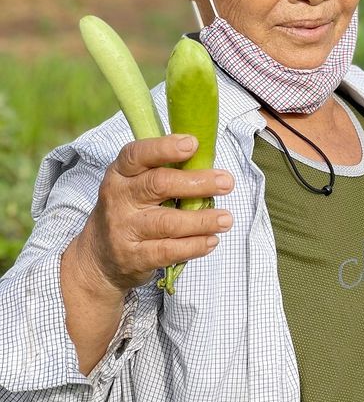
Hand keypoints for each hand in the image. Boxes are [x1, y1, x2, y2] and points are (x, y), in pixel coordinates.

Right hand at [75, 134, 233, 293]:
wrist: (98, 257)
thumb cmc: (129, 209)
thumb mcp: (134, 184)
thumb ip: (162, 170)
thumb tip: (206, 158)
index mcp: (120, 173)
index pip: (137, 154)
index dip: (165, 147)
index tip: (193, 143)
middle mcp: (119, 198)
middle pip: (158, 185)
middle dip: (197, 182)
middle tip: (227, 182)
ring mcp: (124, 229)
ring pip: (167, 222)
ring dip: (202, 220)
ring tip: (226, 218)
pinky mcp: (134, 257)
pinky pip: (168, 251)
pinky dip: (194, 246)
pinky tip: (211, 240)